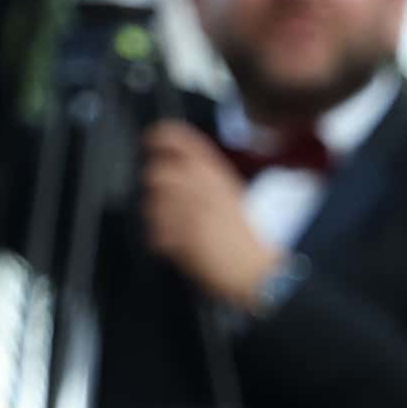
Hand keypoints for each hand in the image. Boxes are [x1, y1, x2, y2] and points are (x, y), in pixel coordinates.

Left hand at [137, 119, 283, 312]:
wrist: (256, 271)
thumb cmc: (247, 237)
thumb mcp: (230, 192)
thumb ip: (203, 174)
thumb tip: (176, 166)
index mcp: (212, 170)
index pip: (175, 137)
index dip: (157, 137)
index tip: (150, 142)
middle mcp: (196, 184)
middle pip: (154, 172)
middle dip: (158, 190)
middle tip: (171, 203)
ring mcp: (185, 209)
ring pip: (151, 204)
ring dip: (160, 218)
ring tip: (180, 229)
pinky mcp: (177, 235)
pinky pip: (154, 233)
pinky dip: (163, 242)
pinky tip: (181, 246)